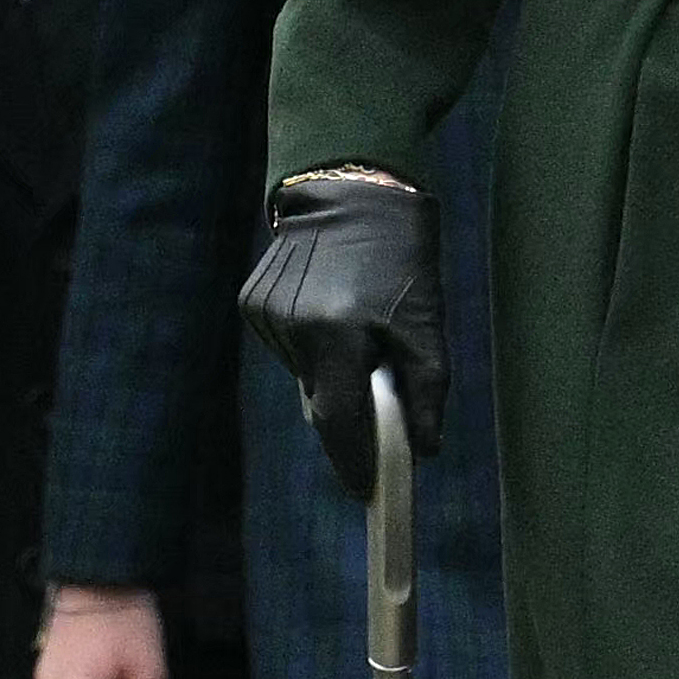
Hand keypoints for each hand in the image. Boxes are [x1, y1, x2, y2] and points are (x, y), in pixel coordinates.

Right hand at [241, 169, 442, 495]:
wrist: (351, 187)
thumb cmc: (401, 256)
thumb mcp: (426, 323)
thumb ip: (426, 391)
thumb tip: (423, 450)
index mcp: (334, 331)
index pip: (338, 419)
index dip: (352, 460)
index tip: (367, 491)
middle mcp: (290, 326)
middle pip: (319, 401)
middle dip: (350, 416)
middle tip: (379, 411)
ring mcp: (264, 314)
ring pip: (304, 375)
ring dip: (332, 375)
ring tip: (359, 332)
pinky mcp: (252, 302)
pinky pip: (288, 348)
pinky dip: (313, 348)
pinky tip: (332, 312)